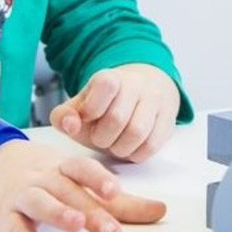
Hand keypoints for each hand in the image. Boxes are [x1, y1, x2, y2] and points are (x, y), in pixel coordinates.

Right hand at [0, 140, 166, 231]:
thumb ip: (121, 202)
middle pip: (67, 192)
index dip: (97, 178)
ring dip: (57, 212)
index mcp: (64, 169)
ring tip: (77, 225)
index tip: (113, 190)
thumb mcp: (80, 180)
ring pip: (39, 202)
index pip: (81, 168)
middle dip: (90, 211)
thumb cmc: (44, 174)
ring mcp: (22, 195)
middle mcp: (44, 179)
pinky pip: (15, 227)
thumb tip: (161, 210)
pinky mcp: (3, 215)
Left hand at [50, 64, 180, 162]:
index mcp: (110, 77)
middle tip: (101, 138)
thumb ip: (64, 116)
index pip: (105, 84)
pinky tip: (130, 148)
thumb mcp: (79, 109)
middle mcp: (136, 84)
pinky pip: (152, 145)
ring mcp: (155, 101)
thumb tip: (70, 125)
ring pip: (137, 133)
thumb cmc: (103, 108)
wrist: (140, 96)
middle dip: (103, 137)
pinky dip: (136, 154)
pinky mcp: (167, 120)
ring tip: (115, 145)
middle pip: (118, 118)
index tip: (89, 117)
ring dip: (120, 148)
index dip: (92, 108)